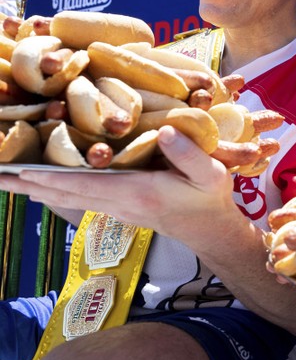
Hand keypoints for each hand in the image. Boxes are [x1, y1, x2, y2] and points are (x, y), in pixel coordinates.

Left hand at [0, 125, 241, 248]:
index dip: (54, 177)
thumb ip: (188, 155)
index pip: (87, 184)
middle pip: (66, 194)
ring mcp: (117, 208)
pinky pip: (77, 199)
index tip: (22, 171)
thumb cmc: (210, 198)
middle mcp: (119, 202)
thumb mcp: (210, 174)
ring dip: (35, 189)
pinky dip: (54, 191)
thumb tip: (166, 130)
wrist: (211, 229)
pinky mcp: (118, 207)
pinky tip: (40, 186)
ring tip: (5, 181)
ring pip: (67, 198)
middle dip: (30, 185)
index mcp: (137, 191)